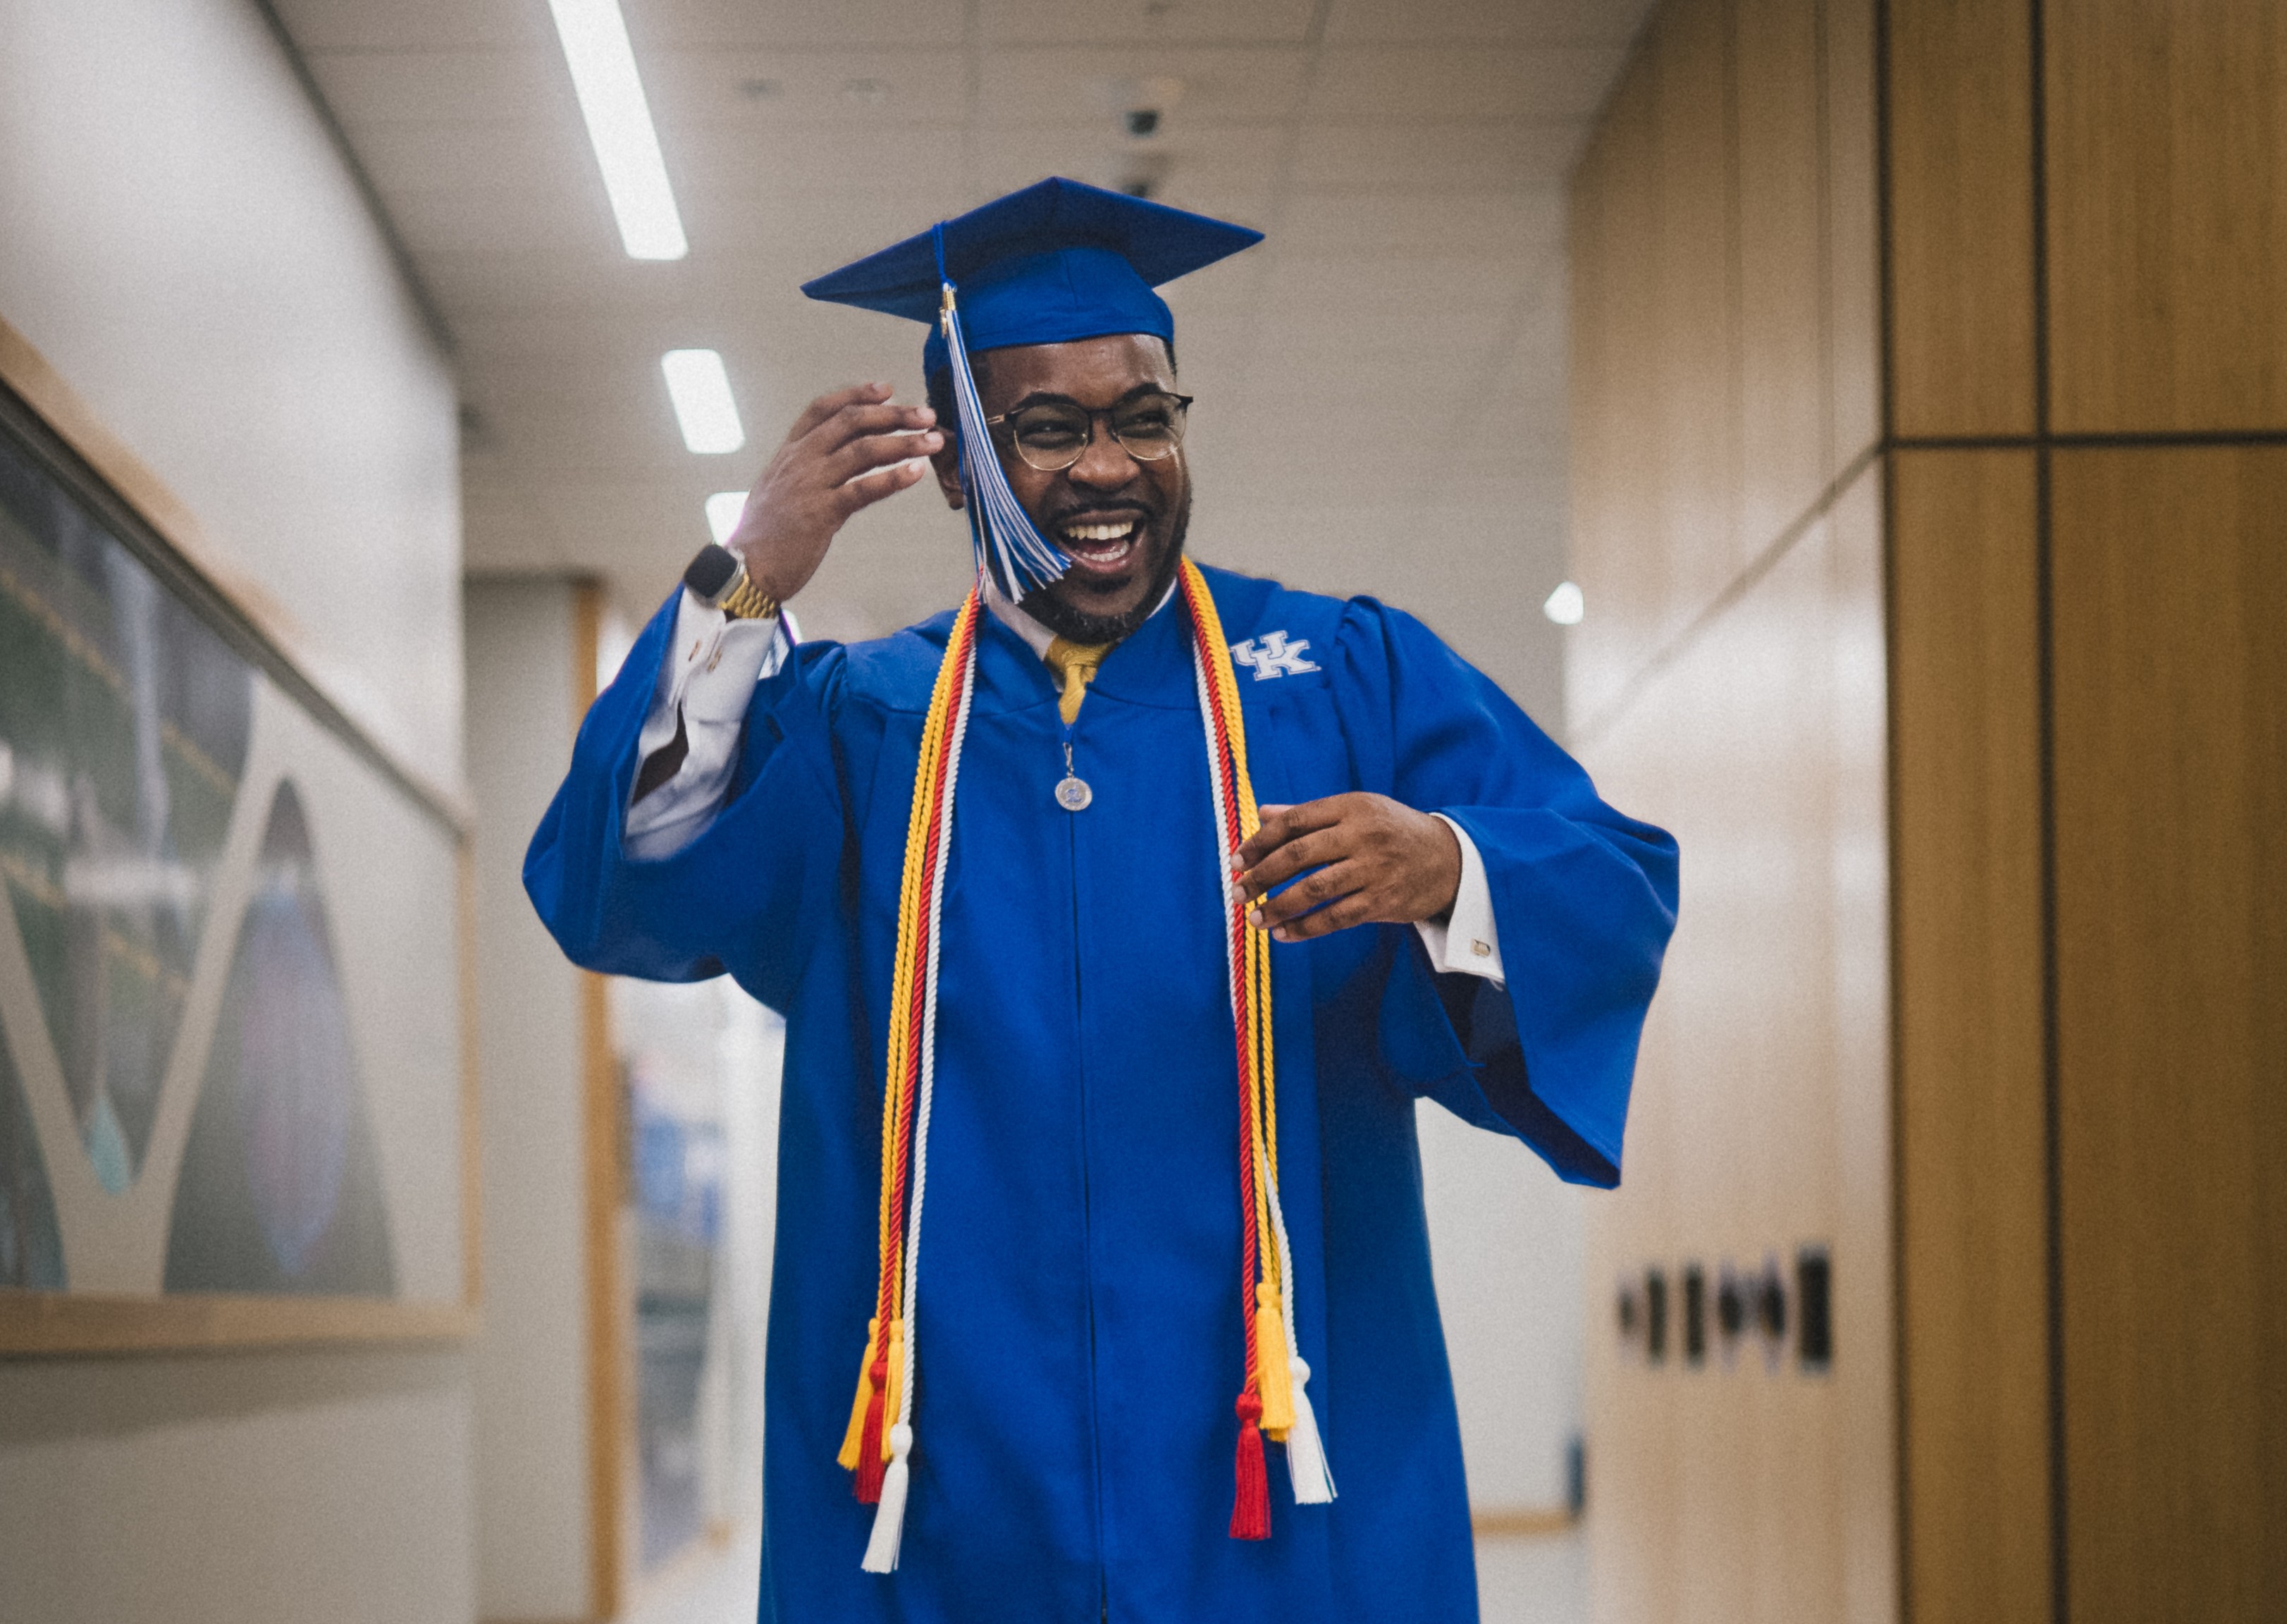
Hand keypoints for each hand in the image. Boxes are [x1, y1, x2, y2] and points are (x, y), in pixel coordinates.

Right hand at [721, 383, 942, 601]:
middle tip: (926, 414)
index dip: (856, 395)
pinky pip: (864, 490)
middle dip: (893, 415)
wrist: (744, 568)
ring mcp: (811, 484)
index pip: (823, 409)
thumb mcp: (776, 489)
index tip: (887, 389)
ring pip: (863, 451)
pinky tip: (916, 473)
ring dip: (904, 443)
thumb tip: (831, 462)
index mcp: (789, 452)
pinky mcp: (822, 513)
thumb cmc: (764, 534)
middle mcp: (800, 460)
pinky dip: (893, 479)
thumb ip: (802, 470)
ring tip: (933, 442)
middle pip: (851, 422)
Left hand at [1233, 794, 1462, 942]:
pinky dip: (1306, 928)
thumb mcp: (1357, 812)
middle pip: (1299, 855)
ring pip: (1315, 889)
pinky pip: (1336, 917)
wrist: (1450, 859)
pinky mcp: (1383, 901)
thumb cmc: (1392, 832)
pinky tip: (1284, 934)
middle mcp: (1362, 835)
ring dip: (1278, 906)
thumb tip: (1262, 814)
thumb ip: (1309, 815)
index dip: (1260, 842)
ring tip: (1256, 918)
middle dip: (1262, 875)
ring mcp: (1374, 869)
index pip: (1294, 822)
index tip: (1237, 860)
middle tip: (1238, 892)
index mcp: (1351, 807)